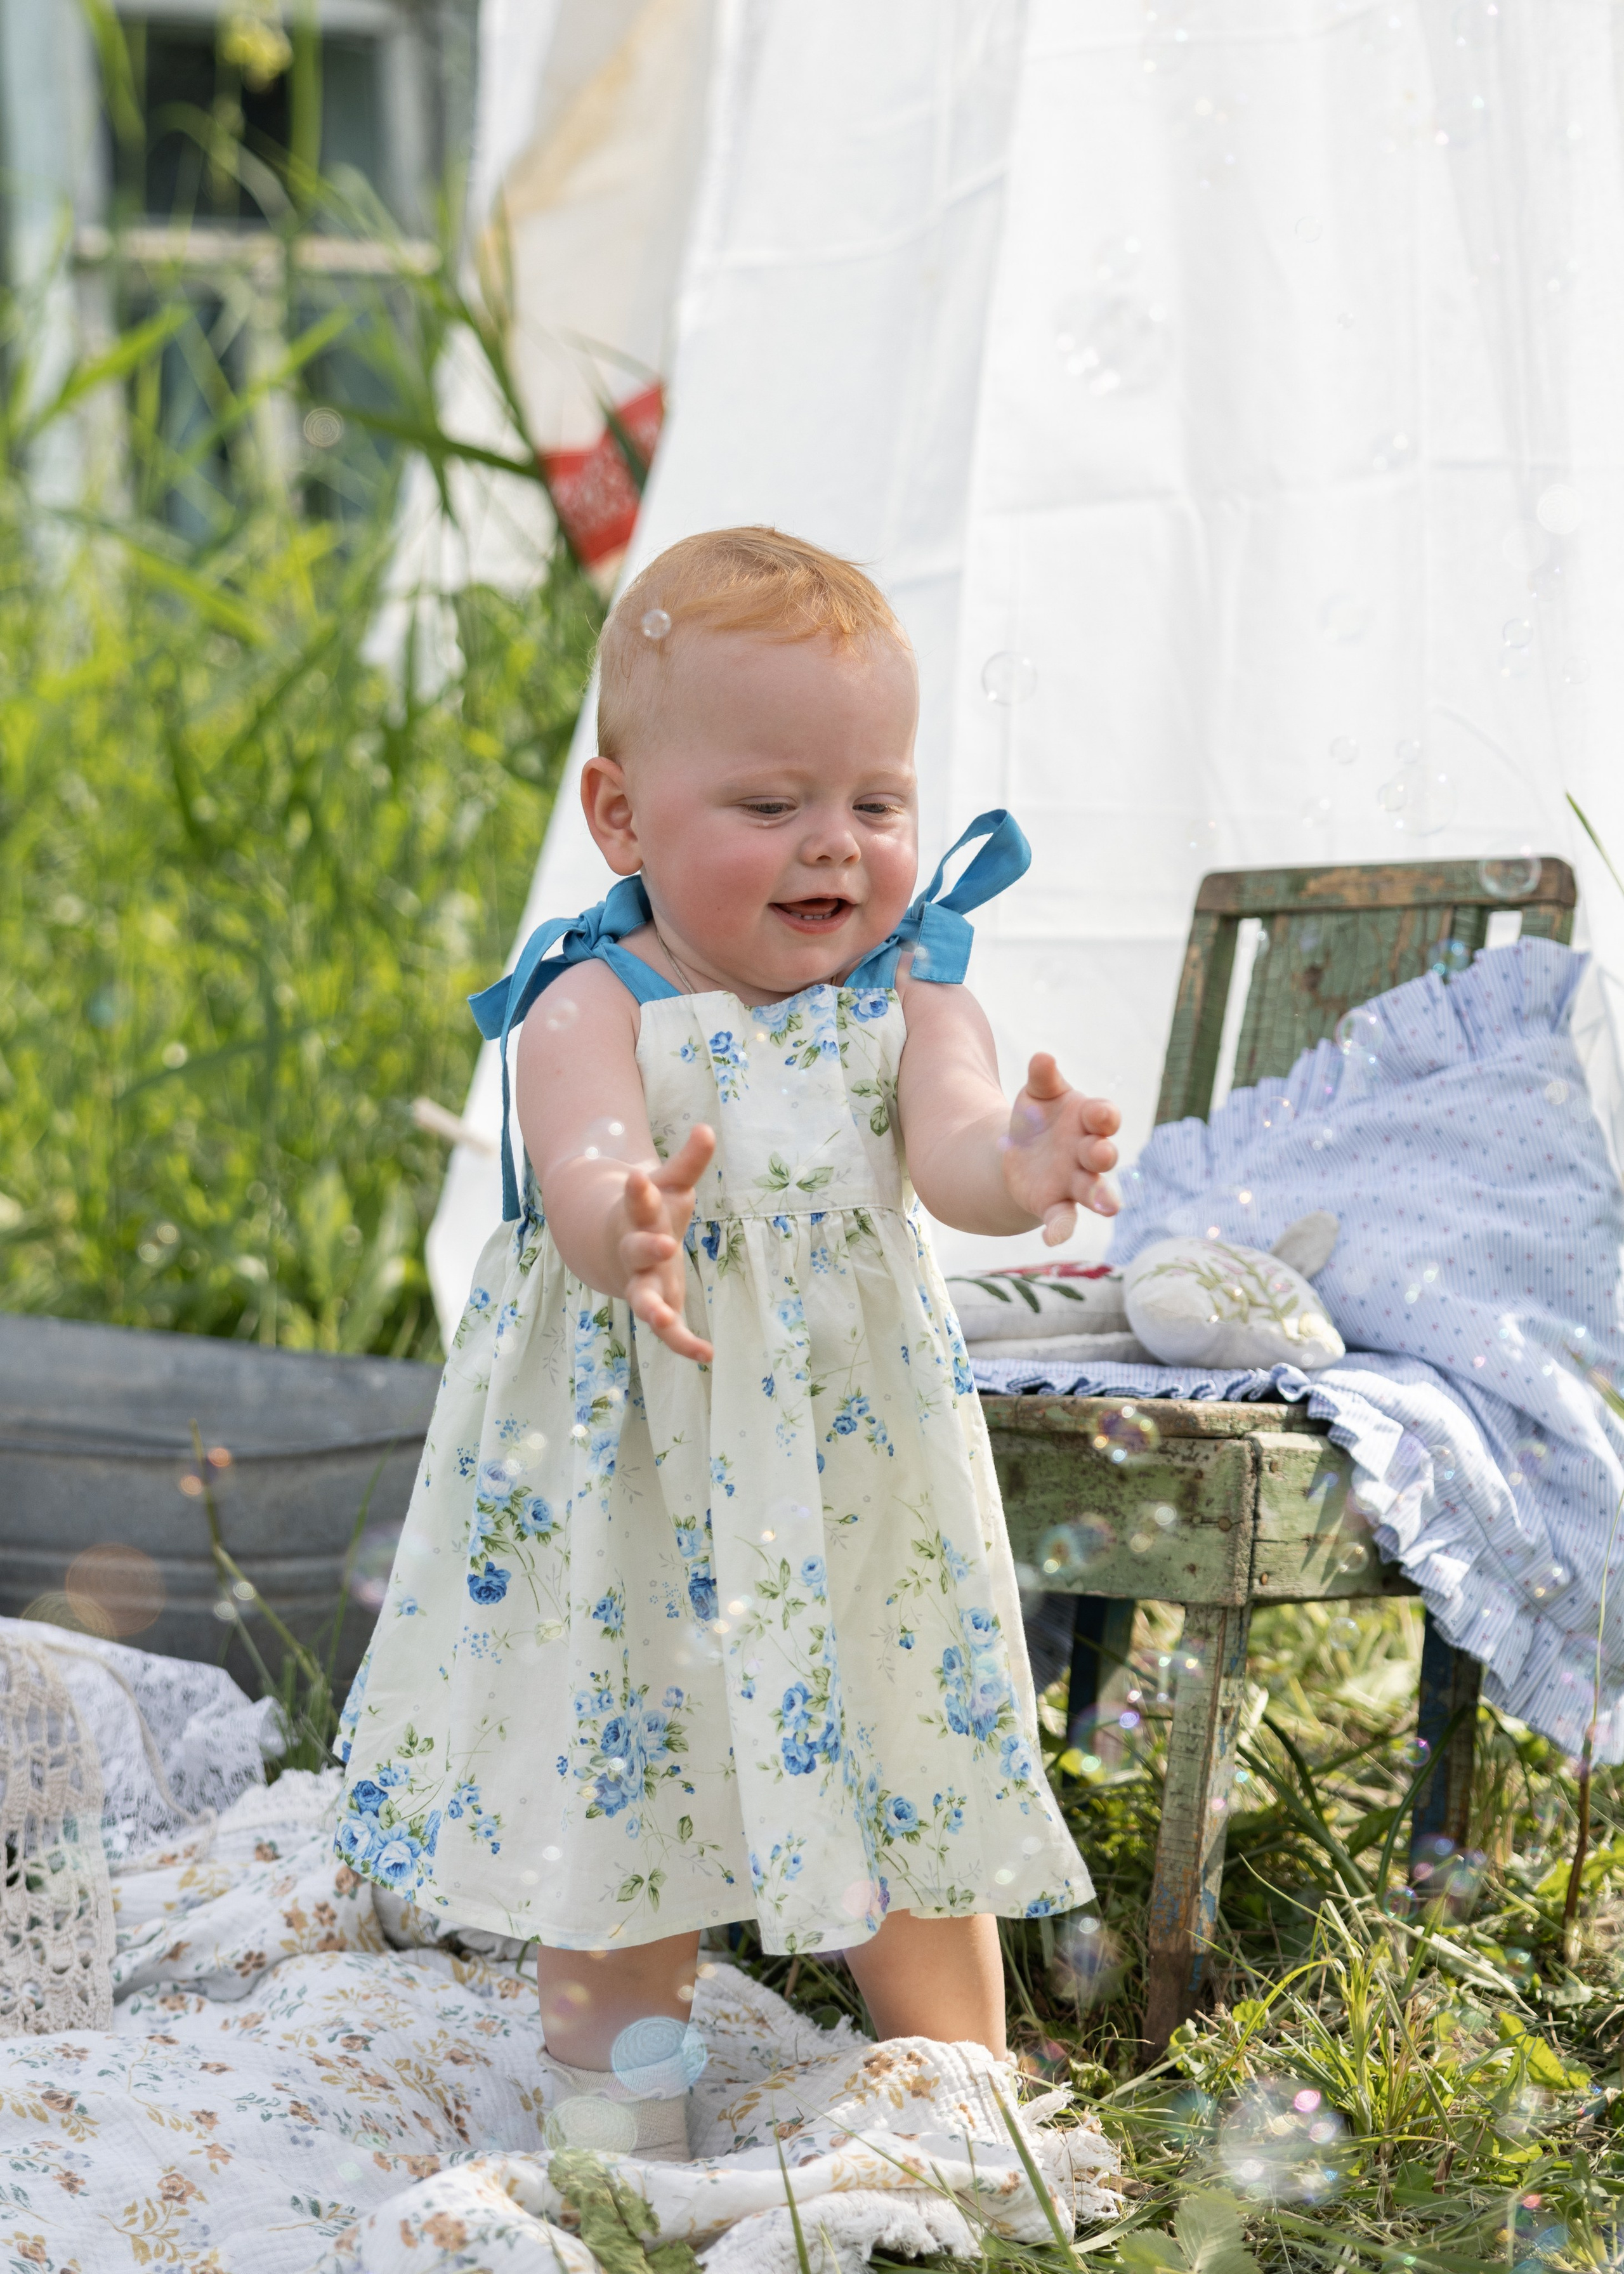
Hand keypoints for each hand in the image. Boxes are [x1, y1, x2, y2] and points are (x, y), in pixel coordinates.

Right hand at [616, 1124, 715, 1361]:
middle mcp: (635, 1250)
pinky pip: (667, 1330)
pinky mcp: (656, 1305)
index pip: (638, 1201)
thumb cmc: (650, 1211)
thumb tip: (707, 1128)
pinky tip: (707, 1356)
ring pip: (644, 1298)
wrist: (614, 1246)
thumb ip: (688, 1162)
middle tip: (665, 1243)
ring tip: (664, 1320)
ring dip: (653, 1309)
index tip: (638, 1178)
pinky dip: (683, 1343)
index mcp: (637, 1216)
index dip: (639, 1191)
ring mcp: (642, 1281)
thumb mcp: (669, 1184)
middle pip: (638, 1249)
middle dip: (648, 1247)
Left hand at [1001, 1055, 1119, 1245]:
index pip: (1104, 1117)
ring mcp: (1075, 1180)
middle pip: (1103, 1154)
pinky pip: (1063, 1218)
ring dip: (1102, 1197)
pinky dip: (1061, 1230)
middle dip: (1104, 1154)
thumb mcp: (1036, 1094)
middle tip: (1101, 1154)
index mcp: (1087, 1120)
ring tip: (1109, 1208)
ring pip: (1094, 1191)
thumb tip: (1042, 1058)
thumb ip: (1042, 1077)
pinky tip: (1052, 1240)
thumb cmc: (1037, 1117)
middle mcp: (1087, 1152)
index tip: (1098, 1115)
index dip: (1104, 1116)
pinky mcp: (1055, 1203)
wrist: (1017, 1152)